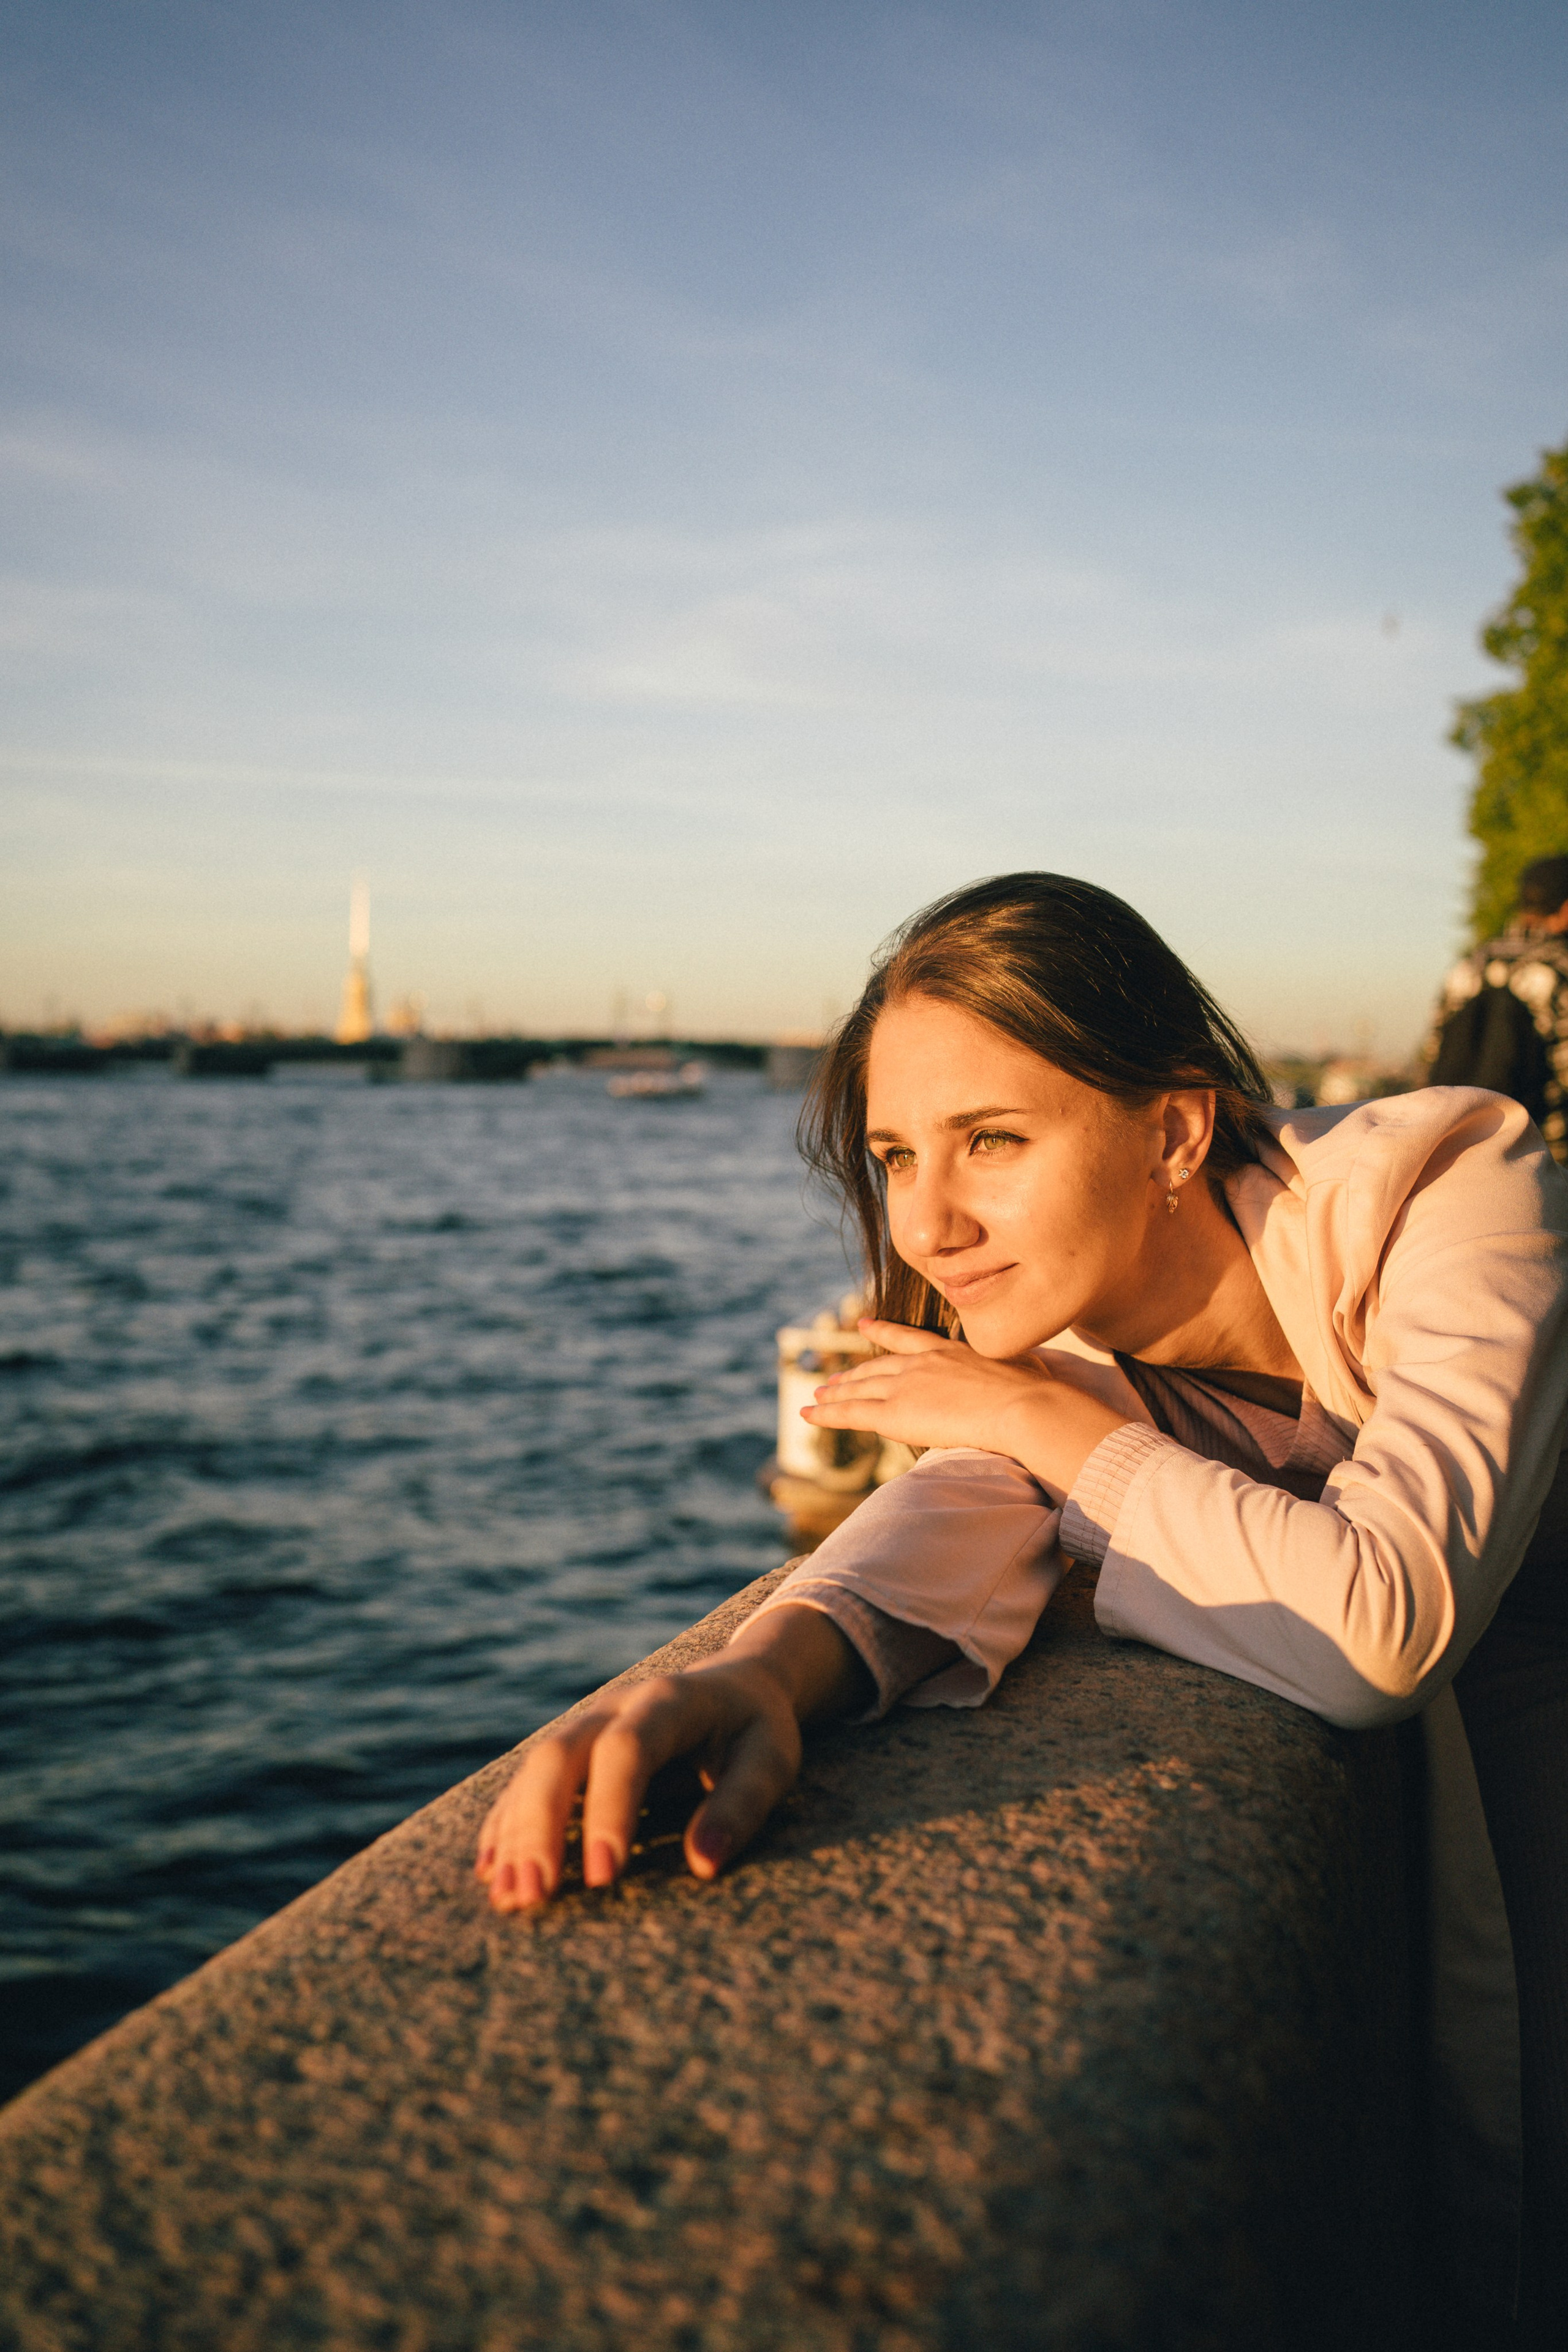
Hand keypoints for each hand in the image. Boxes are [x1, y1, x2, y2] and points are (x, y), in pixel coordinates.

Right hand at [475, 1605, 865, 1910]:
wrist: (737, 1680)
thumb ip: (742, 1804)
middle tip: (536, 1897)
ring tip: (509, 1899)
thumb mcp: (772, 1759)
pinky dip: (507, 1826)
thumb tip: (703, 1864)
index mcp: (669, 1700)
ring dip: (515, 1834)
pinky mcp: (573, 1747)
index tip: (602, 1877)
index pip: (626, 1750)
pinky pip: (527, 1782)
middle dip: (540, 1826)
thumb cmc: (757, 1728)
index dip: (609, 1811)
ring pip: (533, 1769)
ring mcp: (586, 1723)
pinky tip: (492, 1872)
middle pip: (560, 1755)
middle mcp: (615, 1706)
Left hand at [803, 1320, 1130, 1499]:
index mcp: (952, 1351)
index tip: (865, 1326)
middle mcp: (924, 1362)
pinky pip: (852, 1413)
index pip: (909, 1338)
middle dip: (853, 1372)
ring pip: (860, 1388)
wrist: (1027, 1406)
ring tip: (818, 1395)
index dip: (883, 1333)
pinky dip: (827, 1413)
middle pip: (878, 1365)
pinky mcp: (897, 1412)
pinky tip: (809, 1413)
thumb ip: (1016, 1374)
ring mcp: (908, 1386)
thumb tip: (1037, 1385)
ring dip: (837, 1392)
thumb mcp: (1024, 1371)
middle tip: (832, 1376)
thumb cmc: (1037, 1394)